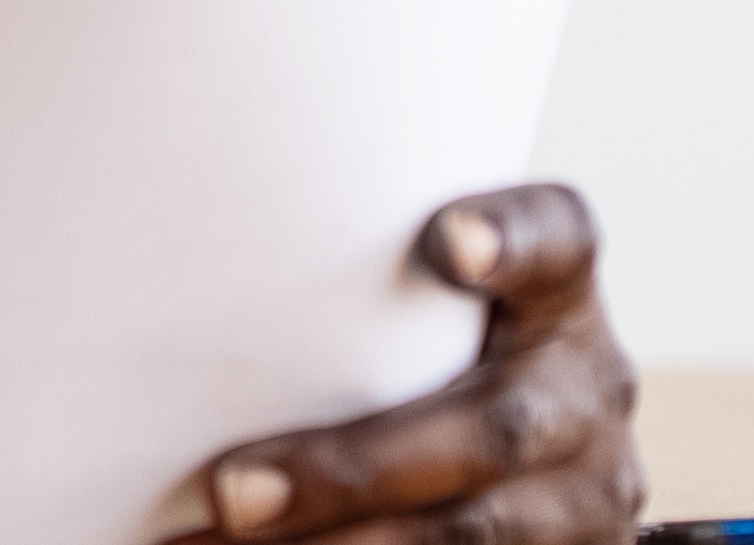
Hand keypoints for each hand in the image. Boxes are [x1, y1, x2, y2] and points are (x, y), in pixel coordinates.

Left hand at [148, 188, 641, 544]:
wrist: (534, 483)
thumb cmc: (428, 367)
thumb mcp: (431, 319)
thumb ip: (361, 297)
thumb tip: (166, 280)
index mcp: (559, 301)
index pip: (560, 242)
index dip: (512, 240)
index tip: (444, 239)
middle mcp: (587, 394)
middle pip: (494, 429)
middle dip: (355, 469)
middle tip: (232, 490)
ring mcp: (586, 498)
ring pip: (477, 533)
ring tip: (225, 543)